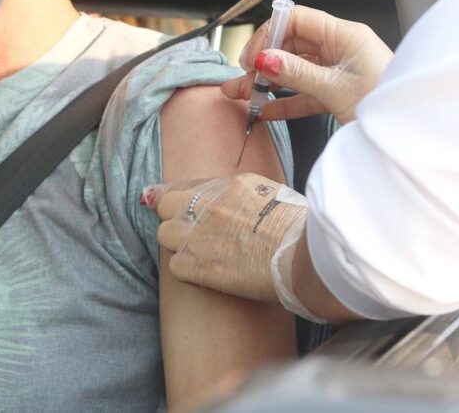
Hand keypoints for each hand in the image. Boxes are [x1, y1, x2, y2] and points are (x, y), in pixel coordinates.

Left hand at [142, 174, 305, 302]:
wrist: (303, 258)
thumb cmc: (299, 231)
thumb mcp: (274, 196)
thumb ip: (246, 195)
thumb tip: (237, 203)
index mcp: (230, 184)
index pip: (186, 185)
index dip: (169, 194)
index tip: (156, 198)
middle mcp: (210, 205)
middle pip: (166, 205)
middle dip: (172, 217)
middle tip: (186, 231)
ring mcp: (201, 234)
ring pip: (164, 234)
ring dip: (176, 243)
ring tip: (196, 254)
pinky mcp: (199, 265)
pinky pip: (175, 265)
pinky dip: (185, 270)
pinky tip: (202, 273)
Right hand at [220, 6, 391, 124]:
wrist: (410, 132)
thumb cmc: (385, 103)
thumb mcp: (335, 88)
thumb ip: (297, 73)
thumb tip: (264, 60)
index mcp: (344, 35)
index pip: (297, 20)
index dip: (270, 35)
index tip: (251, 57)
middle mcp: (340, 48)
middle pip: (292, 46)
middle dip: (263, 62)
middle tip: (241, 79)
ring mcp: (338, 70)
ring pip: (295, 70)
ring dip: (268, 83)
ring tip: (242, 95)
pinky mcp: (338, 92)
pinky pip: (304, 92)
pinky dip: (285, 101)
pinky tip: (264, 109)